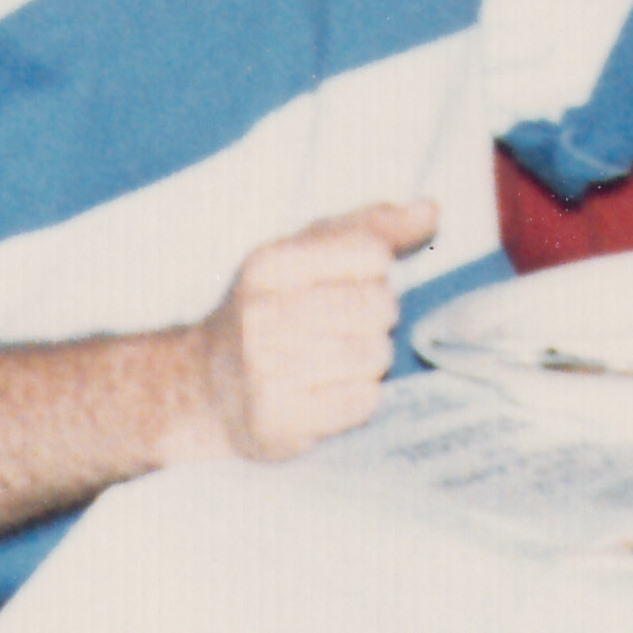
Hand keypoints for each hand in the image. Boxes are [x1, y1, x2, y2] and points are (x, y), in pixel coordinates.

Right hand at [189, 200, 431, 466]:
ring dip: (367, 361)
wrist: (202, 388)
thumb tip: (430, 210)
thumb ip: (373, 226)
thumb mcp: (308, 251)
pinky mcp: (278, 422)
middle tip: (339, 329)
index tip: (345, 284)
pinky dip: (357, 399)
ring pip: (376, 354)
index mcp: (269, 264)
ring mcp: (265, 371)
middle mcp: (261, 315)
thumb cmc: (271, 308)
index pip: (371, 252)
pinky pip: (364, 401)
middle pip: (379, 304)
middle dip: (374, 318)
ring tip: (331, 362)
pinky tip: (326, 394)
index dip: (373, 271)